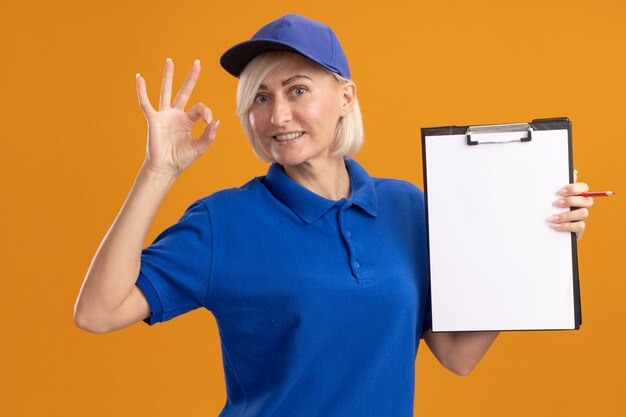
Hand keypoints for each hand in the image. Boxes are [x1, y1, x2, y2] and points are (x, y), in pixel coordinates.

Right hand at [136, 58, 218, 175]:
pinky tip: (139, 77)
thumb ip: (209, 135)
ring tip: (170, 60)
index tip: (208, 121)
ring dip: (168, 76)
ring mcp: (164, 116)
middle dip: (191, 78)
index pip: (200, 108)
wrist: (166, 168)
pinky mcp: (154, 119)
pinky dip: (141, 90)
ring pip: (166, 91)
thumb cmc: (181, 159)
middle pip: (184, 92)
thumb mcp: (200, 147)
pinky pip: (146, 103)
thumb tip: (216, 121)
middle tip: (197, 62)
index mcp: (188, 121)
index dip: (206, 112)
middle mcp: (176, 115)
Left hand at [549, 170, 592, 239]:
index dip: (573, 189)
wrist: (546, 225)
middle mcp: (583, 205)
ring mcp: (582, 216)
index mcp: (578, 194)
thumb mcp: (551, 195)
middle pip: (587, 201)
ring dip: (566, 215)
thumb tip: (574, 172)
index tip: (558, 192)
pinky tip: (555, 226)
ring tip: (552, 218)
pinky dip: (566, 226)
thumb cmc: (550, 206)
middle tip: (555, 203)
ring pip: (583, 214)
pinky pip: (579, 226)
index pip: (583, 187)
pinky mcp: (579, 228)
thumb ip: (559, 185)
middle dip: (570, 201)